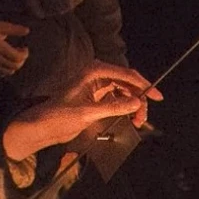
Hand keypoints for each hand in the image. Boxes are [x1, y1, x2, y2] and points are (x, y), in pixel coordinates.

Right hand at [0, 21, 29, 77]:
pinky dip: (7, 69)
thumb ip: (14, 29)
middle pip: (15, 66)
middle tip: (21, 52)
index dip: (25, 54)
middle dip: (21, 60)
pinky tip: (7, 60)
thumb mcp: (0, 26)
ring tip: (14, 56)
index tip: (25, 48)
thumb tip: (27, 30)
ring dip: (15, 65)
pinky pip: (1, 73)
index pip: (17, 57)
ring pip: (9, 71)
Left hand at [2, 61, 160, 160]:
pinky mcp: (96, 98)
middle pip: (127, 83)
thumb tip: (137, 103)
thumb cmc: (58, 116)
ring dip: (133, 105)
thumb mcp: (88, 113)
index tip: (156, 96)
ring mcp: (97, 86)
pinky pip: (117, 100)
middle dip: (139, 99)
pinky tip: (129, 119)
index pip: (125, 74)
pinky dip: (125, 109)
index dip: (143, 85)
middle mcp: (96, 75)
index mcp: (93, 71)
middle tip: (143, 117)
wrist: (42, 127)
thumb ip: (114, 107)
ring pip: (124, 92)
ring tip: (137, 121)